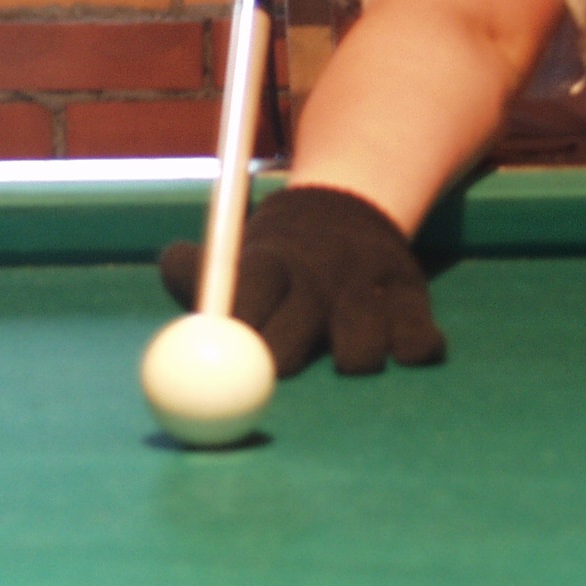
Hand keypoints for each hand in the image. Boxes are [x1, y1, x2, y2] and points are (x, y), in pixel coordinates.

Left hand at [160, 185, 445, 376]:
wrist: (343, 209)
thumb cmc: (274, 261)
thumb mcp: (234, 257)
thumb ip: (193, 273)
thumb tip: (164, 267)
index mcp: (270, 262)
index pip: (250, 291)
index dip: (240, 330)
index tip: (230, 360)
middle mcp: (320, 272)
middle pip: (300, 328)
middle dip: (282, 360)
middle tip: (273, 376)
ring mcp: (369, 284)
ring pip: (364, 346)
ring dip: (353, 362)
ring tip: (345, 356)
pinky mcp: (413, 296)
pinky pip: (420, 341)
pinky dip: (412, 352)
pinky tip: (399, 350)